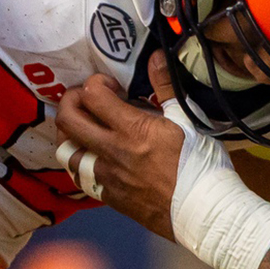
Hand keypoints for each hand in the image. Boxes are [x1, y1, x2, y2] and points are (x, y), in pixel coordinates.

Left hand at [54, 53, 200, 238]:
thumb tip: (157, 56)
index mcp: (132, 129)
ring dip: (69, 133)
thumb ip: (166, 87)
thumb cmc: (200, 165)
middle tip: (86, 99)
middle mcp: (112, 152)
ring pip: (65, 150)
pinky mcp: (108, 196)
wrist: (203, 212)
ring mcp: (106, 176)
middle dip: (70, 101)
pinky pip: (80, 175)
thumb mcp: (188, 120)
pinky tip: (95, 155)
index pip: (92, 95)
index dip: (96, 83)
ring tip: (83, 126)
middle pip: (67, 120)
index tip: (111, 86)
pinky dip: (82, 160)